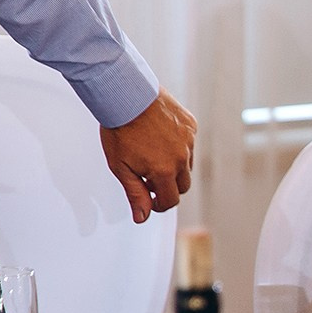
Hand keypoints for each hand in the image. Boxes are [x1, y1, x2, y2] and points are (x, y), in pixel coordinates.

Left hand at [99, 89, 196, 221]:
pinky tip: (160, 138)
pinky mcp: (191, 126)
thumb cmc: (120, 129)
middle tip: (148, 179)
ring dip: (174, 167)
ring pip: (187, 165)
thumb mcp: (120, 167)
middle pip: (183, 186)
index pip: (170, 200)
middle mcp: (182, 158)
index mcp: (164, 171)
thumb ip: (135, 193)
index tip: (148, 200)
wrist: (127, 96)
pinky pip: (189, 144)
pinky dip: (178, 147)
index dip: (158, 205)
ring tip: (152, 156)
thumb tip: (142, 217)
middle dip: (167, 187)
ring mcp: (189, 141)